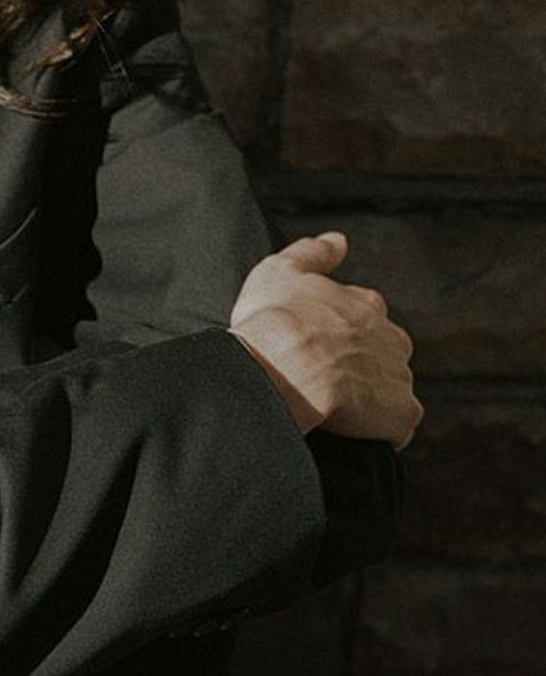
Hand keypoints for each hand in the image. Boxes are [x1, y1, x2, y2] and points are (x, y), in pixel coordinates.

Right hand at [229, 230, 422, 450]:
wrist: (280, 369)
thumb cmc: (274, 321)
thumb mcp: (279, 271)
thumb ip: (312, 253)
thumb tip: (339, 240)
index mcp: (366, 305)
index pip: (367, 316)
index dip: (342, 332)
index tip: (318, 344)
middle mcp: (391, 337)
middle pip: (385, 353)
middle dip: (363, 366)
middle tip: (325, 380)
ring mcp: (399, 377)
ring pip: (392, 390)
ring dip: (371, 400)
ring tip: (335, 413)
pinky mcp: (401, 414)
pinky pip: (398, 428)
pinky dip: (383, 432)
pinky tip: (354, 435)